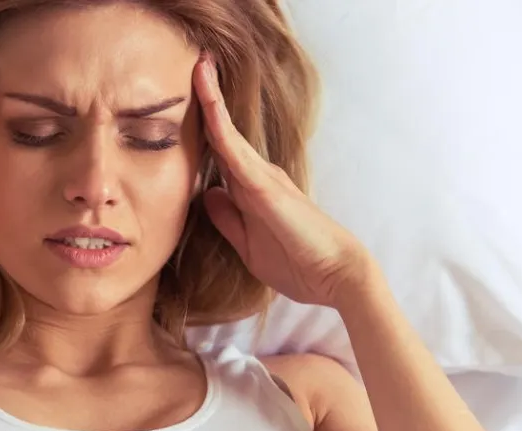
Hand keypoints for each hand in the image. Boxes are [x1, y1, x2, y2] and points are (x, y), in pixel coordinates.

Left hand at [193, 54, 375, 308]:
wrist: (334, 276)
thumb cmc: (296, 262)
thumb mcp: (246, 243)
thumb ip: (226, 219)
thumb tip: (207, 194)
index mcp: (250, 190)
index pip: (220, 151)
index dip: (203, 124)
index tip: (186, 100)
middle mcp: (257, 175)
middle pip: (222, 133)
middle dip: (207, 98)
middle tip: (195, 64)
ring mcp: (263, 177)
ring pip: (228, 133)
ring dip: (212, 100)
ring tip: (200, 66)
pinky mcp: (266, 187)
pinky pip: (236, 152)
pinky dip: (221, 127)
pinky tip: (208, 104)